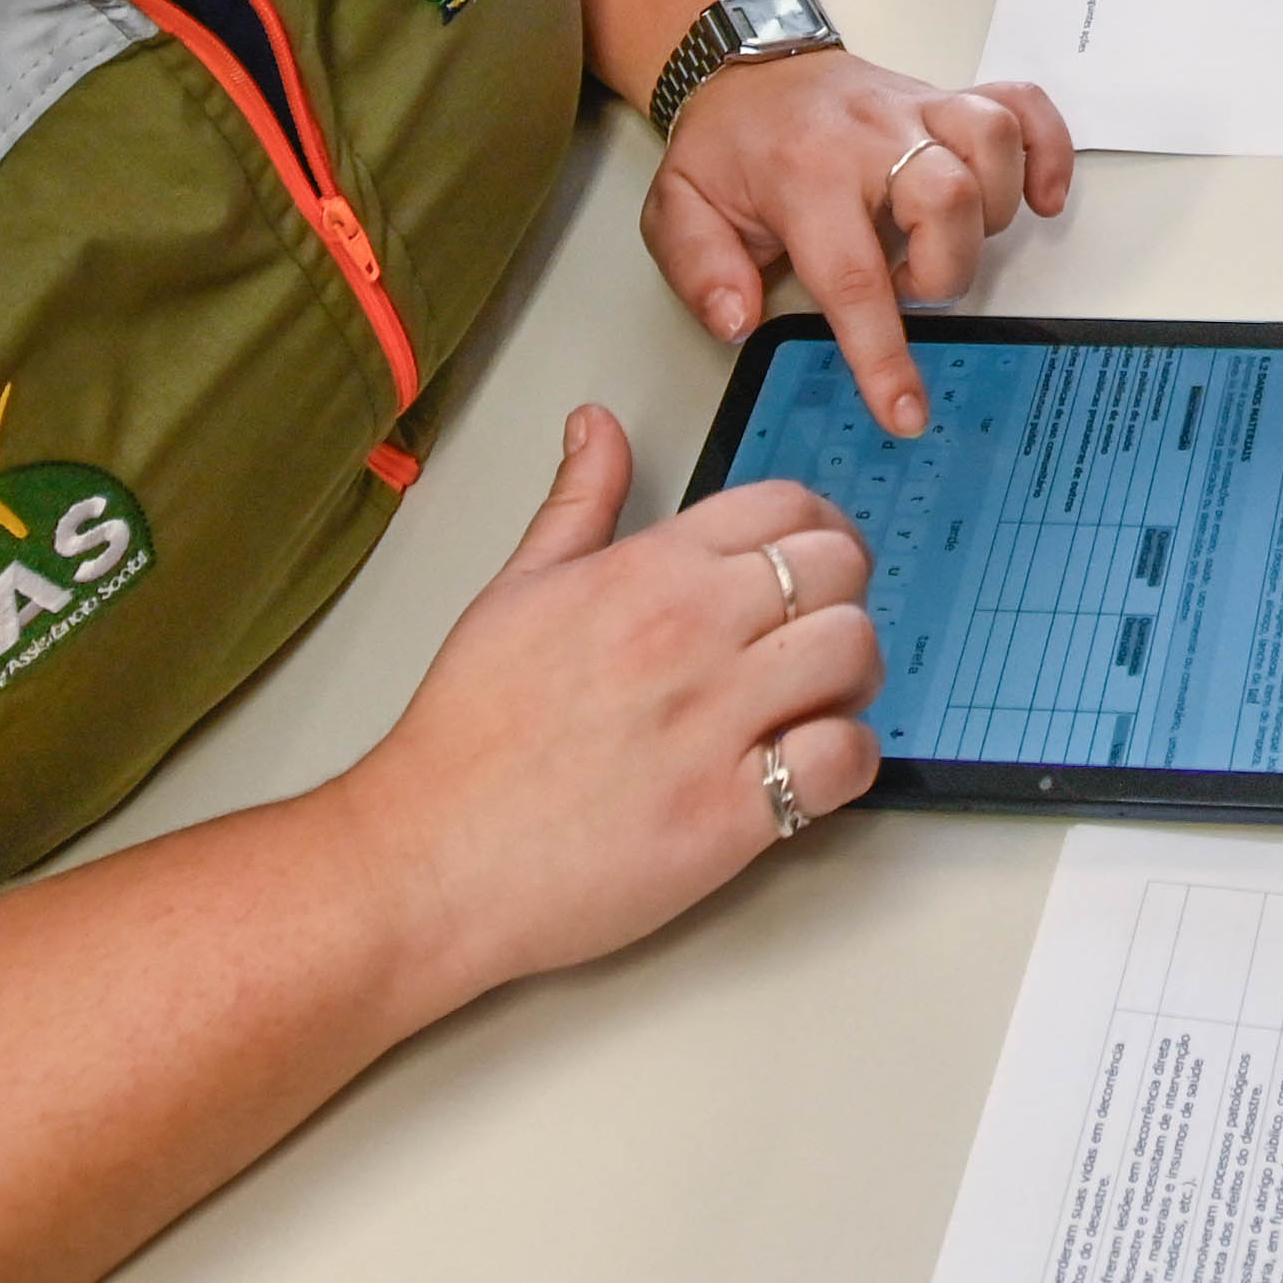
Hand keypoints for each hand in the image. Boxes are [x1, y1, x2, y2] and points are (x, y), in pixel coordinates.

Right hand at [331, 407, 884, 1014]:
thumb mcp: (514, 590)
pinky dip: (846, 762)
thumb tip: (597, 425)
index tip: (813, 561)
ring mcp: (713, 723)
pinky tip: (808, 770)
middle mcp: (688, 632)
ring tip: (816, 703)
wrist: (428, 858)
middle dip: (844, 596)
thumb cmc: (466, 736)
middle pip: (840, 567)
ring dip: (853, 677)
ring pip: (854, 652)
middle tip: (815, 635)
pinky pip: (843, 760)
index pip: (785, 504)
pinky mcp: (728, 815)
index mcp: (645, 571)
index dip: (817, 528)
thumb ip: (577, 502)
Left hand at [642, 49, 1076, 434]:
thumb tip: (739, 320)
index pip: (853, 274)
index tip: (905, 410)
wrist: (749, 63)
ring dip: (987, 214)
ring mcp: (918, 110)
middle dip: (943, 269)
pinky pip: (1024, 105)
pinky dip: (1047, 153)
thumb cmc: (727, 143)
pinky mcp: (950, 99)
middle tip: (903, 282)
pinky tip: (1036, 198)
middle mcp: (871, 135)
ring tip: (944, 238)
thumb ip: (701, 270)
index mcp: (804, 173)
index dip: (883, 353)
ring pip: (993, 145)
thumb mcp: (678, 207)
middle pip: (950, 198)